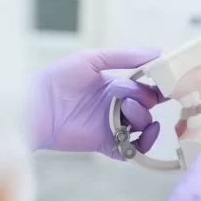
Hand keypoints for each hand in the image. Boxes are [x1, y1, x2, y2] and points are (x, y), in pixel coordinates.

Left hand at [29, 48, 167, 159]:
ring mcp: (112, 126)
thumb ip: (125, 55)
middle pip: (147, 106)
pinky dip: (141, 145)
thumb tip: (157, 51)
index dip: (157, 86)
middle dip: (147, 101)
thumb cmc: (58, 78)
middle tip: (132, 98)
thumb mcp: (92, 59)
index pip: (145, 87)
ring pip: (142, 126)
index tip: (166, 83)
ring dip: (142, 119)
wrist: (34, 107)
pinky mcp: (106, 144)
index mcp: (115, 86)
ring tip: (127, 112)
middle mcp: (116, 106)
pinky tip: (140, 136)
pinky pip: (131, 150)